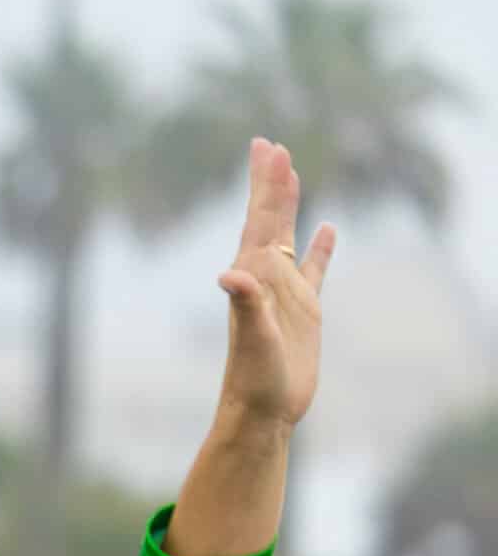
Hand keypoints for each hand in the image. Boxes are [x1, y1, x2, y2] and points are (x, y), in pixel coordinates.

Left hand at [214, 138, 335, 431]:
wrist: (261, 411)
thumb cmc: (253, 378)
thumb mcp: (252, 338)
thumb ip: (245, 304)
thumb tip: (229, 274)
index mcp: (254, 275)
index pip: (261, 220)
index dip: (267, 185)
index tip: (269, 148)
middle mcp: (265, 278)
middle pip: (269, 218)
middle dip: (270, 181)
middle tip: (267, 144)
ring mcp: (285, 292)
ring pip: (289, 237)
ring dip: (289, 205)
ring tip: (290, 173)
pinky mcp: (302, 311)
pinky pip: (314, 270)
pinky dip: (320, 248)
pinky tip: (326, 229)